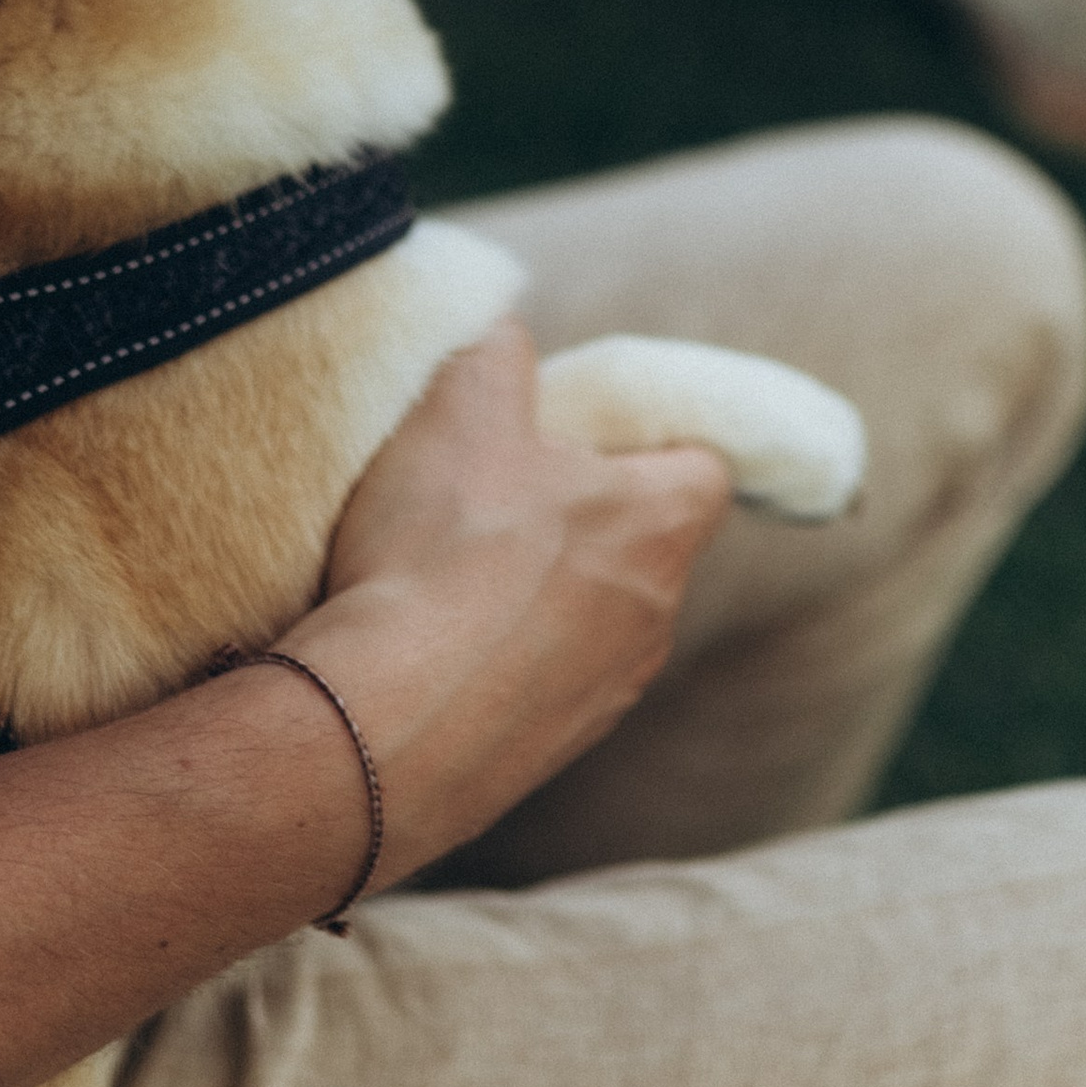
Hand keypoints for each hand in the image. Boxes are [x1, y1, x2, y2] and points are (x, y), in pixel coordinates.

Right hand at [294, 327, 731, 881]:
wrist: (379, 729)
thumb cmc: (440, 554)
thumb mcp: (464, 401)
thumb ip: (499, 346)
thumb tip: (505, 330)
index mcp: (660, 523)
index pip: (707, 466)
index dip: (655, 436)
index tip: (590, 426)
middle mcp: (654, 617)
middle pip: (642, 542)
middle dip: (581, 512)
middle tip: (496, 489)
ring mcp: (604, 698)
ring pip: (588, 621)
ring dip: (533, 594)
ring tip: (443, 575)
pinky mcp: (546, 756)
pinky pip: (534, 688)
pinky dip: (494, 662)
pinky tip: (424, 648)